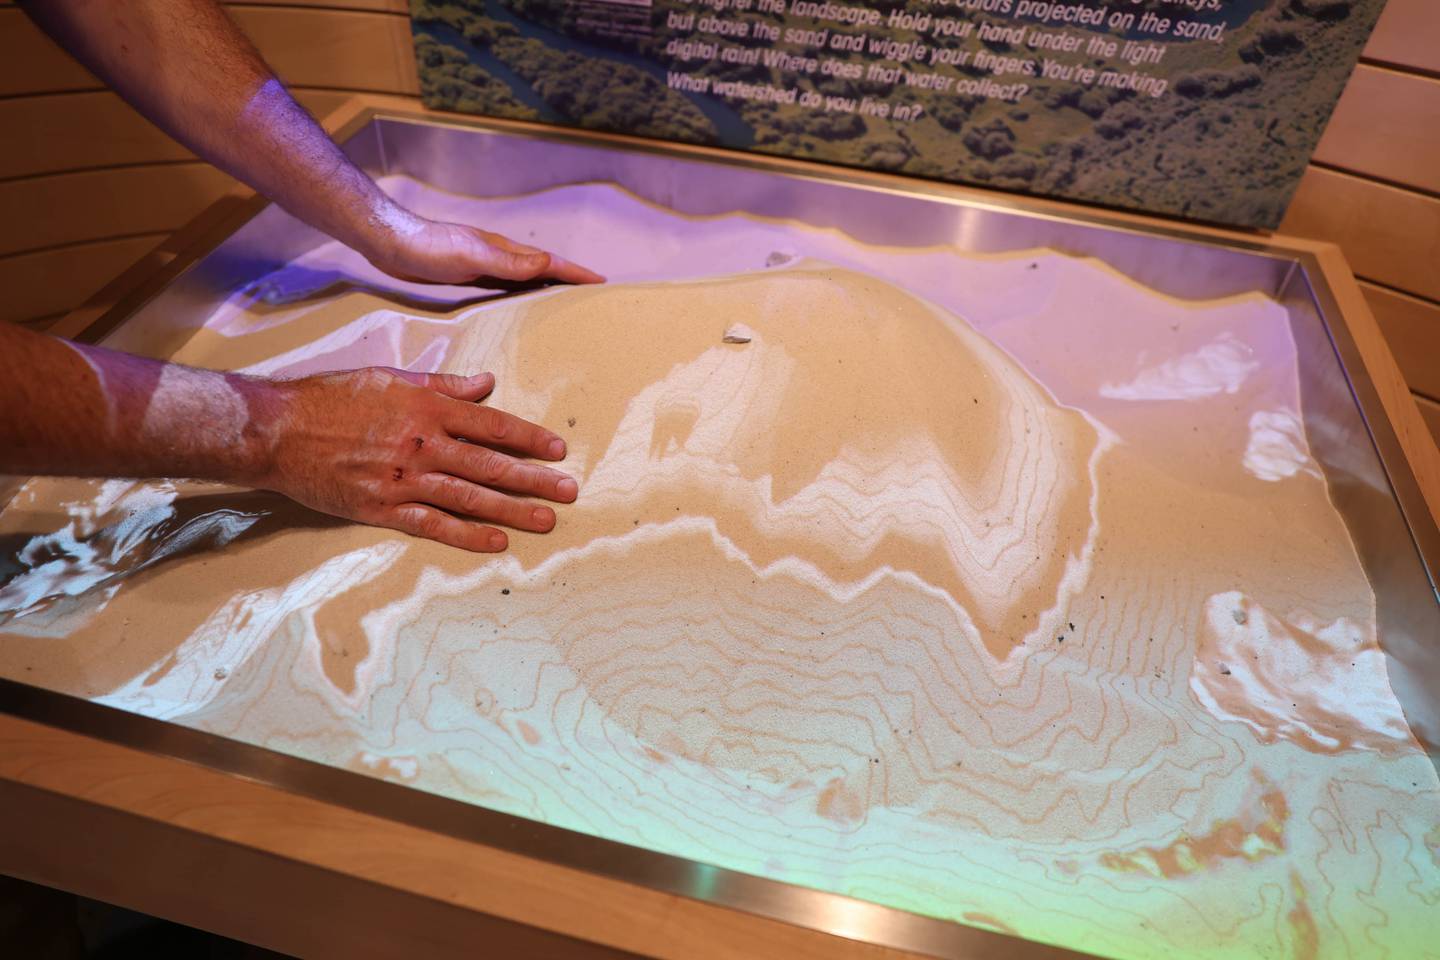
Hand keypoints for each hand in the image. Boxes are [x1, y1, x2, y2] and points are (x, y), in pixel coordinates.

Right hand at [259, 367, 576, 550]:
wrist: (275, 429)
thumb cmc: (330, 397)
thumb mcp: (390, 376)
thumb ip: (441, 383)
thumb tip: (486, 382)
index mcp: (426, 407)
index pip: (491, 423)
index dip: (528, 438)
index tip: (557, 450)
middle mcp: (422, 443)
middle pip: (489, 464)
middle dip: (534, 480)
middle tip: (569, 492)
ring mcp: (403, 478)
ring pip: (469, 497)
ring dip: (512, 511)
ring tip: (546, 521)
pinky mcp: (381, 506)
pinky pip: (432, 523)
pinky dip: (466, 533)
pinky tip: (496, 541)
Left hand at [365, 214, 603, 286]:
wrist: (392, 244)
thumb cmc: (430, 248)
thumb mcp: (473, 255)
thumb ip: (509, 261)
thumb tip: (550, 262)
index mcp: (505, 250)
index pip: (550, 262)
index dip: (576, 273)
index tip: (601, 283)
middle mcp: (500, 256)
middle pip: (544, 269)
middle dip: (570, 280)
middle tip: (592, 295)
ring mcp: (485, 265)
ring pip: (526, 279)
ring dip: (548, 288)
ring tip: (566, 303)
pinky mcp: (469, 276)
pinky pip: (506, 288)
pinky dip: (523, 295)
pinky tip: (521, 305)